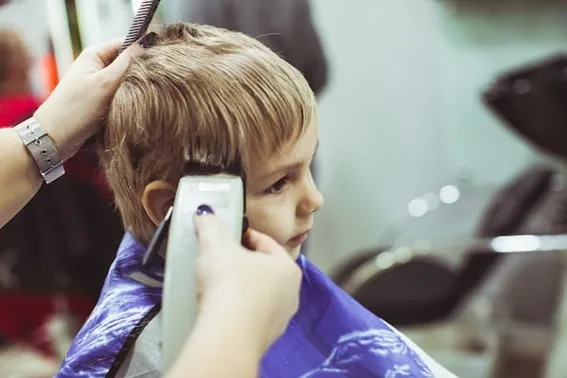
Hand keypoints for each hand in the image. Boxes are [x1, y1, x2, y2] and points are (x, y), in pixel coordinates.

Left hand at [34, 39, 142, 160]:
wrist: (55, 136)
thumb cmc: (77, 109)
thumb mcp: (105, 83)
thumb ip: (126, 64)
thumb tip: (145, 44)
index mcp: (95, 54)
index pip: (126, 43)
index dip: (142, 51)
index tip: (157, 64)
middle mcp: (96, 65)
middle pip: (127, 62)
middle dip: (139, 72)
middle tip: (150, 85)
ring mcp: (98, 82)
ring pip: (126, 80)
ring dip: (134, 89)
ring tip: (142, 98)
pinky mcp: (100, 99)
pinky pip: (121, 94)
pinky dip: (128, 100)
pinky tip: (134, 107)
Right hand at [194, 214, 301, 353]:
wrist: (227, 337)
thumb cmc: (229, 286)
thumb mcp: (216, 245)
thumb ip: (211, 225)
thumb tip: (206, 215)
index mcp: (287, 267)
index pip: (265, 242)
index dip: (242, 235)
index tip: (223, 237)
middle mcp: (291, 293)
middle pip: (262, 268)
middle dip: (241, 262)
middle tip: (218, 260)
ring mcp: (280, 318)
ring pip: (257, 293)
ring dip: (240, 287)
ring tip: (216, 286)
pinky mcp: (264, 338)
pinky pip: (249, 315)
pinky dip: (237, 309)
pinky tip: (219, 308)